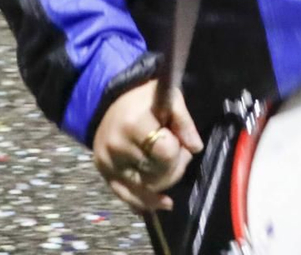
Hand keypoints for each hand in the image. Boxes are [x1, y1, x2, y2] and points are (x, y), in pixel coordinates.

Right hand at [91, 81, 201, 214]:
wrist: (108, 103)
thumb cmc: (143, 100)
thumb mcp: (168, 97)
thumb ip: (184, 121)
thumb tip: (195, 147)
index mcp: (133, 124)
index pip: (166, 153)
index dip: (178, 150)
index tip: (177, 138)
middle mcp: (116, 147)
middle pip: (158, 174)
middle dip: (174, 165)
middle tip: (174, 149)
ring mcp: (108, 164)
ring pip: (147, 189)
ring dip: (164, 179)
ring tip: (164, 161)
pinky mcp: (105, 174)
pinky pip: (129, 197)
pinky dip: (148, 202)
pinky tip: (165, 203)